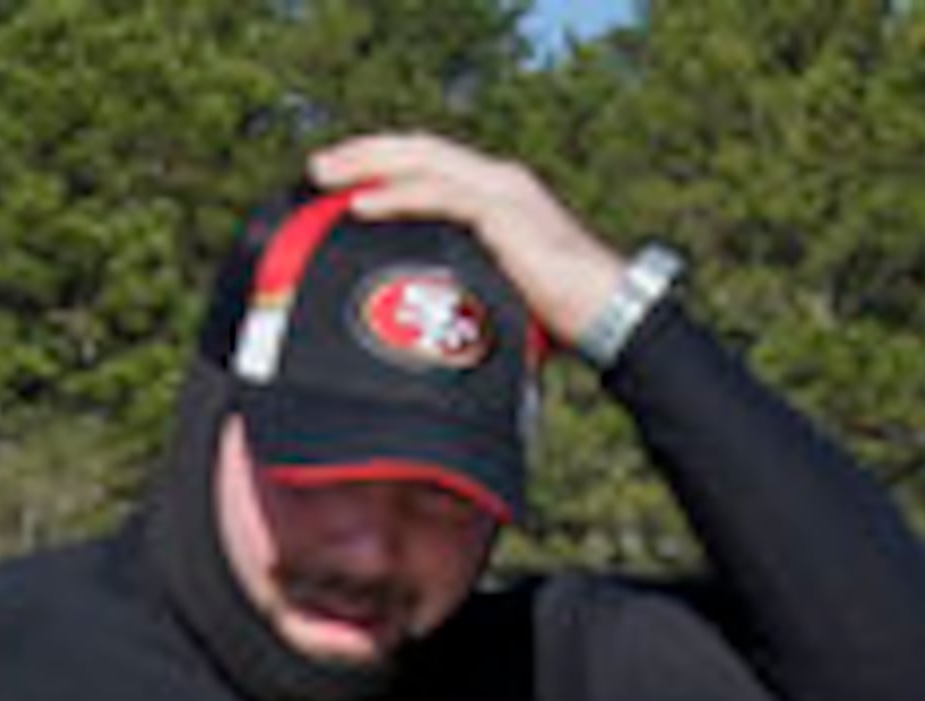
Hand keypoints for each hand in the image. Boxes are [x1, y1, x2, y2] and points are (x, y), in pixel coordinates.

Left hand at [302, 131, 627, 350]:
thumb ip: (460, 288)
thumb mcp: (492, 295)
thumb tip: (414, 326)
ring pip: (424, 162)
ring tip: (326, 174)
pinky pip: (441, 195)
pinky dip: (398, 196)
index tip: (340, 176)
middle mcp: (497, 182)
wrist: (607, 316)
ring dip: (370, 165)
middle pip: (419, 151)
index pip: (430, 165)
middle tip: (317, 165)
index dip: (384, 163)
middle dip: (365, 153)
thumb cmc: (555, 319)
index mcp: (494, 197)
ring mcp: (503, 192)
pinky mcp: (505, 214)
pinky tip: (362, 203)